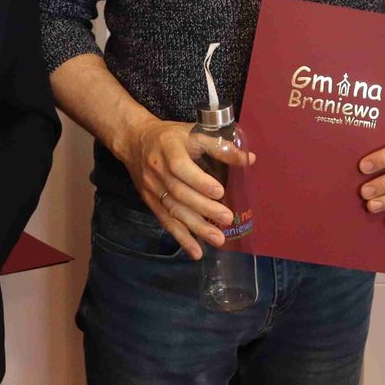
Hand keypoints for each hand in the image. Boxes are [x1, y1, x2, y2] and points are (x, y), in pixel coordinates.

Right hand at [123, 119, 241, 258]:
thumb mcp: (193, 132)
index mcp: (169, 148)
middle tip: (227, 219)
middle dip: (204, 208)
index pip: (181, 167)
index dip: (199, 181)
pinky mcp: (150, 202)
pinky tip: (196, 251)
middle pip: (179, 193)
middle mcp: (158, 170)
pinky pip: (166, 221)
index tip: (220, 191)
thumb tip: (249, 159)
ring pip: (174, 210)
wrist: (134, 140)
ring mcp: (152, 188)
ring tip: (217, 239)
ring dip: (196, 227)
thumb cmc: (170, 136)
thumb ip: (220, 146)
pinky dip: (181, 238)